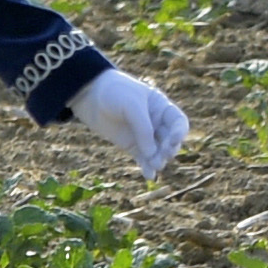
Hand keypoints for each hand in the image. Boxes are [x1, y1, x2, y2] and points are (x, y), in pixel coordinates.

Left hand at [69, 67, 190, 178]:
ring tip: (155, 165)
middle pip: (170, 140)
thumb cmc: (113, 92)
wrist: (88, 94)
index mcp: (162, 107)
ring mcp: (144, 135)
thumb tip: (152, 153)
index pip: (179, 122)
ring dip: (159, 160)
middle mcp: (157, 123)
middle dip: (168, 148)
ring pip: (158, 152)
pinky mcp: (131, 145)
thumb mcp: (131, 104)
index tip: (173, 140)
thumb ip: (143, 127)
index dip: (180, 133)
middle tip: (163, 154)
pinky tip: (149, 175)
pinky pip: (143, 158)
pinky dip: (147, 167)